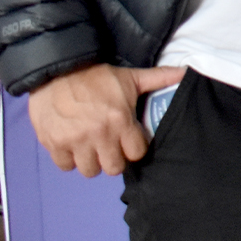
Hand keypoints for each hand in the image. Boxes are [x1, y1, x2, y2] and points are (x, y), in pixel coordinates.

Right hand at [27, 63, 184, 177]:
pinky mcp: (54, 144)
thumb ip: (158, 78)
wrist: (57, 70)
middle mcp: (99, 134)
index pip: (136, 153)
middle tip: (110, 147)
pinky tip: (73, 145)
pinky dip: (69, 158)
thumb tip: (186, 72)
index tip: (129, 141)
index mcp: (120, 120)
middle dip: (114, 159)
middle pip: (114, 168)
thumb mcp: (131, 77)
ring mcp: (75, 141)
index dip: (134, 148)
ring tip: (92, 147)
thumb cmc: (97, 76)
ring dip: (92, 161)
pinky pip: (66, 166)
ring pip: (90, 170)